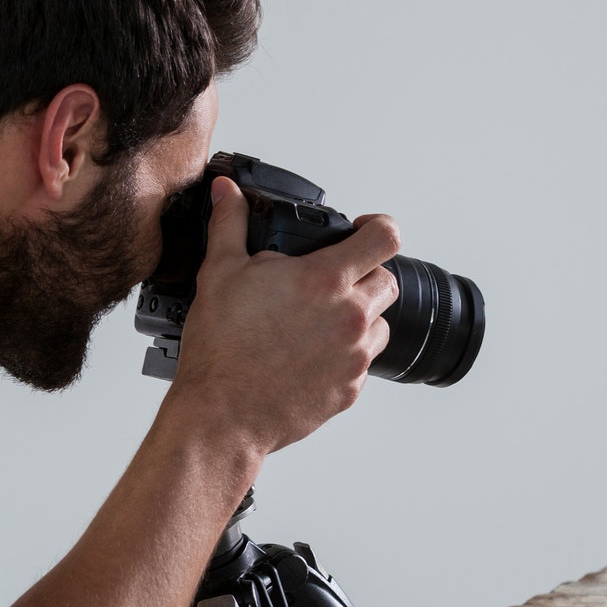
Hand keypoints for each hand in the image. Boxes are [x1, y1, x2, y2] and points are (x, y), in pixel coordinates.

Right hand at [169, 175, 401, 454]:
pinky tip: (310, 354)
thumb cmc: (221, 349)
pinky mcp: (352, 389)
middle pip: (387, 281)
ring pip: (380, 323)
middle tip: (327, 283)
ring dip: (358, 317)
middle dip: (364, 275)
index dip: (379, 226)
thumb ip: (230, 224)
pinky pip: (363, 362)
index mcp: (325, 281)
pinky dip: (345, 354)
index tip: (364, 229)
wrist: (222, 415)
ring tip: (316, 321)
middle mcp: (351, 317)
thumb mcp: (220, 273)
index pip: (386, 237)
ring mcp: (355, 356)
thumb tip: (227, 191)